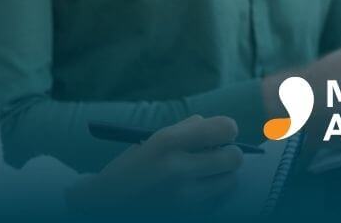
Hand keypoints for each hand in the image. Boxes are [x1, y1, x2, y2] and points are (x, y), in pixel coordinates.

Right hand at [65, 115, 242, 213]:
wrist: (107, 204)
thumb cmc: (131, 167)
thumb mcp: (151, 141)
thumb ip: (185, 131)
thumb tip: (220, 127)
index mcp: (166, 143)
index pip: (223, 129)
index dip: (227, 129)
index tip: (221, 132)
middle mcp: (178, 169)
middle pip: (233, 157)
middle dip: (230, 152)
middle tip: (218, 153)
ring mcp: (185, 197)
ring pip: (230, 181)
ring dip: (223, 175)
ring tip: (205, 173)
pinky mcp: (189, 215)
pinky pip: (219, 200)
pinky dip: (214, 193)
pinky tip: (197, 190)